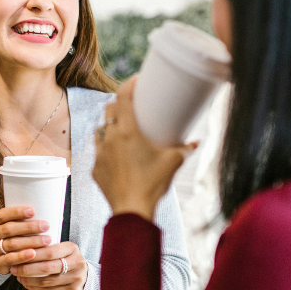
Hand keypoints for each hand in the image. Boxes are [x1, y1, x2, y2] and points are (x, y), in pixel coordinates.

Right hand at [0, 206, 51, 273]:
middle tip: (46, 226)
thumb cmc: (8, 237)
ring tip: (46, 240)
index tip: (32, 211)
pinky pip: (10, 259)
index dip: (17, 212)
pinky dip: (22, 256)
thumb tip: (46, 211)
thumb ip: (20, 220)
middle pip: (9, 229)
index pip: (3, 214)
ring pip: (11, 244)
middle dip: (29, 227)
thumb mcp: (9, 226)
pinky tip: (33, 253)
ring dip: (30, 241)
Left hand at [11, 241, 86, 289]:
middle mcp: (77, 263)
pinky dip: (36, 289)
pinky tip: (28, 285)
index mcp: (72, 248)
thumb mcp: (61, 248)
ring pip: (47, 282)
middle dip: (27, 269)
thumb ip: (47, 246)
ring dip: (29, 280)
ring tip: (18, 277)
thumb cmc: (65, 258)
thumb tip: (20, 244)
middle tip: (14, 269)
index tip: (18, 255)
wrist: (82, 273)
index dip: (32, 255)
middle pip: (47, 268)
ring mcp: (76, 278)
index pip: (50, 251)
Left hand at [92, 76, 196, 220]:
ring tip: (121, 128)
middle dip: (118, 104)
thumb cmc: (153, 183)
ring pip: (100, 130)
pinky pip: (98, 151)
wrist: (132, 211)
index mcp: (127, 131)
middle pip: (109, 110)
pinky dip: (106, 148)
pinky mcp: (95, 169)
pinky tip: (116, 153)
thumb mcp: (174, 162)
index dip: (128, 84)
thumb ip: (185, 148)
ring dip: (109, 125)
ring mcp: (100, 153)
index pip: (122, 97)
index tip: (136, 80)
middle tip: (132, 105)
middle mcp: (110, 138)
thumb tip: (195, 142)